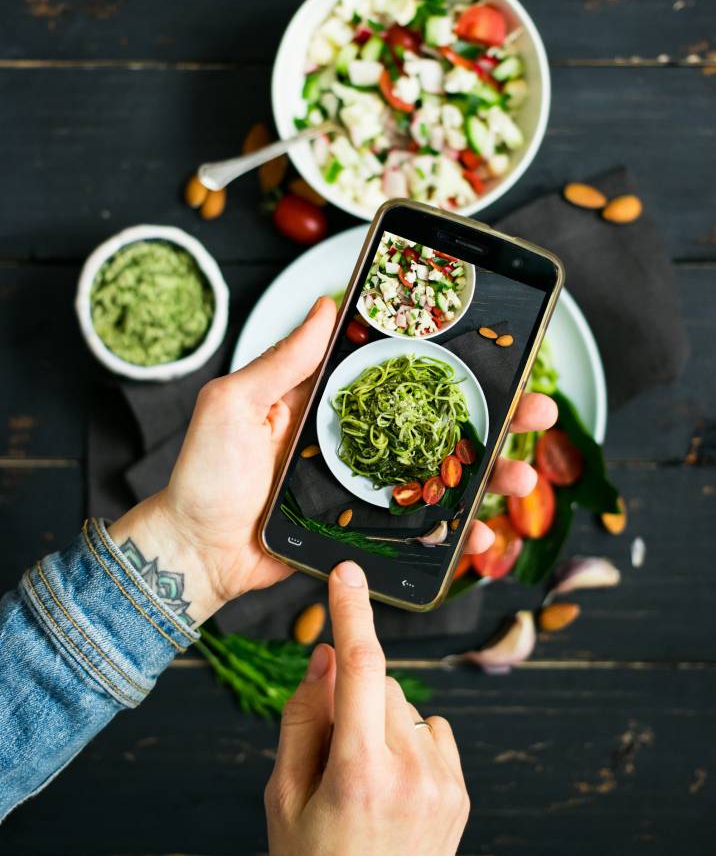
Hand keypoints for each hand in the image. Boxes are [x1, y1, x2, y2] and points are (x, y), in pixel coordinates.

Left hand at [108, 296, 556, 624]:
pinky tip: (483, 535)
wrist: (194, 550)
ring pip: (443, 475)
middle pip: (439, 424)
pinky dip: (455, 532)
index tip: (496, 353)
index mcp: (331, 401)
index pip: (402, 374)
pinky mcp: (366, 530)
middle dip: (495, 417)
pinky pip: (421, 529)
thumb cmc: (206, 474)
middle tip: (538, 411)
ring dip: (490, 475)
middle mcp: (359, 440)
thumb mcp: (237, 403)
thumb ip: (285, 360)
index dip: (448, 364)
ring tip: (522, 475)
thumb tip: (325, 304)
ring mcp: (366, 487)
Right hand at [265, 560, 468, 855]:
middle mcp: (411, 772)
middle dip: (352, 696)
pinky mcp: (461, 792)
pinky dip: (410, 739)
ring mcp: (444, 783)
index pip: (359, 668)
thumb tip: (325, 655)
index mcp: (358, 773)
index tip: (347, 572)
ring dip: (380, 720)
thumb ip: (302, 716)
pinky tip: (392, 784)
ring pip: (405, 705)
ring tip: (363, 782)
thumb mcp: (283, 795)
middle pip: (379, 683)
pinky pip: (433, 729)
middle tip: (333, 752)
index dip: (351, 612)